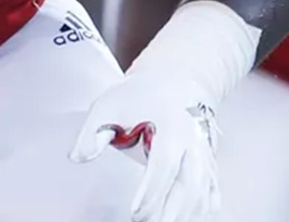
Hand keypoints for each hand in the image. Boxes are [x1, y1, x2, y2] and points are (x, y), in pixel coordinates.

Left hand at [71, 69, 219, 221]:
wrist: (174, 81)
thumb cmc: (138, 95)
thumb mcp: (107, 105)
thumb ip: (92, 133)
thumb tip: (77, 157)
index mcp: (172, 125)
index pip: (165, 165)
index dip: (151, 192)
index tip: (135, 213)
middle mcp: (195, 142)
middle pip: (189, 185)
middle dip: (169, 211)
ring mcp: (206, 154)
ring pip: (203, 192)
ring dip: (185, 214)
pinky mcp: (210, 163)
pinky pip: (211, 191)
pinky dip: (201, 208)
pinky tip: (182, 218)